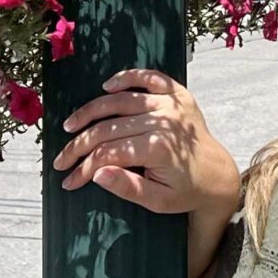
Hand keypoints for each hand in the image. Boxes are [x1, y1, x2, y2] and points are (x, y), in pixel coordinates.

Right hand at [53, 68, 241, 219]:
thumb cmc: (185, 191)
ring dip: (92, 110)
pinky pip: (150, 77)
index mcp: (159, 148)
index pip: (109, 153)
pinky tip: (107, 85)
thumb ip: (127, 188)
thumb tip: (96, 174)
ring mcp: (171, 104)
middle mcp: (164, 121)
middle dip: (80, 144)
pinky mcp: (178, 94)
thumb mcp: (157, 201)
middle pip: (109, 128)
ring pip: (121, 101)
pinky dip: (128, 77)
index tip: (67, 179)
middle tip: (60, 159)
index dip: (84, 166)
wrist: (217, 175)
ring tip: (71, 124)